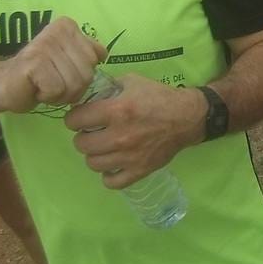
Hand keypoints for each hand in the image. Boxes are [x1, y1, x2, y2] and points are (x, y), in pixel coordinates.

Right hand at [0, 17, 105, 112]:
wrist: (4, 84)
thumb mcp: (69, 58)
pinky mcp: (34, 63)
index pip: (97, 57)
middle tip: (52, 82)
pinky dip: (48, 96)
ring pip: (75, 84)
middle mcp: (57, 31)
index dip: (82, 72)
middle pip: (87, 73)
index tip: (61, 70)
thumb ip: (88, 52)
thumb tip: (103, 54)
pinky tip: (36, 88)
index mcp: (68, 26)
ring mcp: (45, 46)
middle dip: (72, 87)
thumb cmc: (41, 74)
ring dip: (60, 94)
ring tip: (44, 85)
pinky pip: (57, 90)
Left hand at [65, 76, 204, 188]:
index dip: (76, 117)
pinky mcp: (139, 170)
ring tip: (105, 147)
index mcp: (116, 110)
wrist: (188, 117)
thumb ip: (108, 88)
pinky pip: (111, 181)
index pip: (74, 120)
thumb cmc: (159, 97)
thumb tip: (87, 94)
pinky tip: (114, 163)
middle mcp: (119, 136)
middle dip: (84, 136)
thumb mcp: (133, 82)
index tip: (83, 116)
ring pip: (92, 163)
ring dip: (96, 154)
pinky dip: (109, 174)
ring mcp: (129, 156)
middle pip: (81, 144)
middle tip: (95, 132)